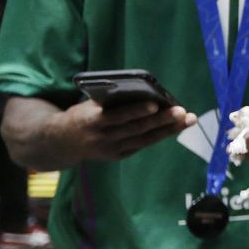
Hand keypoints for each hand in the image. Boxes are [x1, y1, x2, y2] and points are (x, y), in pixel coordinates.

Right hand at [57, 99, 194, 161]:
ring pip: (144, 139)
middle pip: (137, 129)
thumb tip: (143, 92)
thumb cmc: (81, 115)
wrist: (61, 143)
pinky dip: (159, 135)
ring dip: (168, 129)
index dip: (137, 111)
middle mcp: (103, 138)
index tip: (155, 103)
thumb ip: (110, 102)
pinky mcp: (118, 155)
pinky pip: (142, 144)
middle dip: (162, 120)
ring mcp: (112, 149)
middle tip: (183, 111)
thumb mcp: (88, 105)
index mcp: (93, 121)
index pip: (119, 116)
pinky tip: (175, 127)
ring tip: (187, 119)